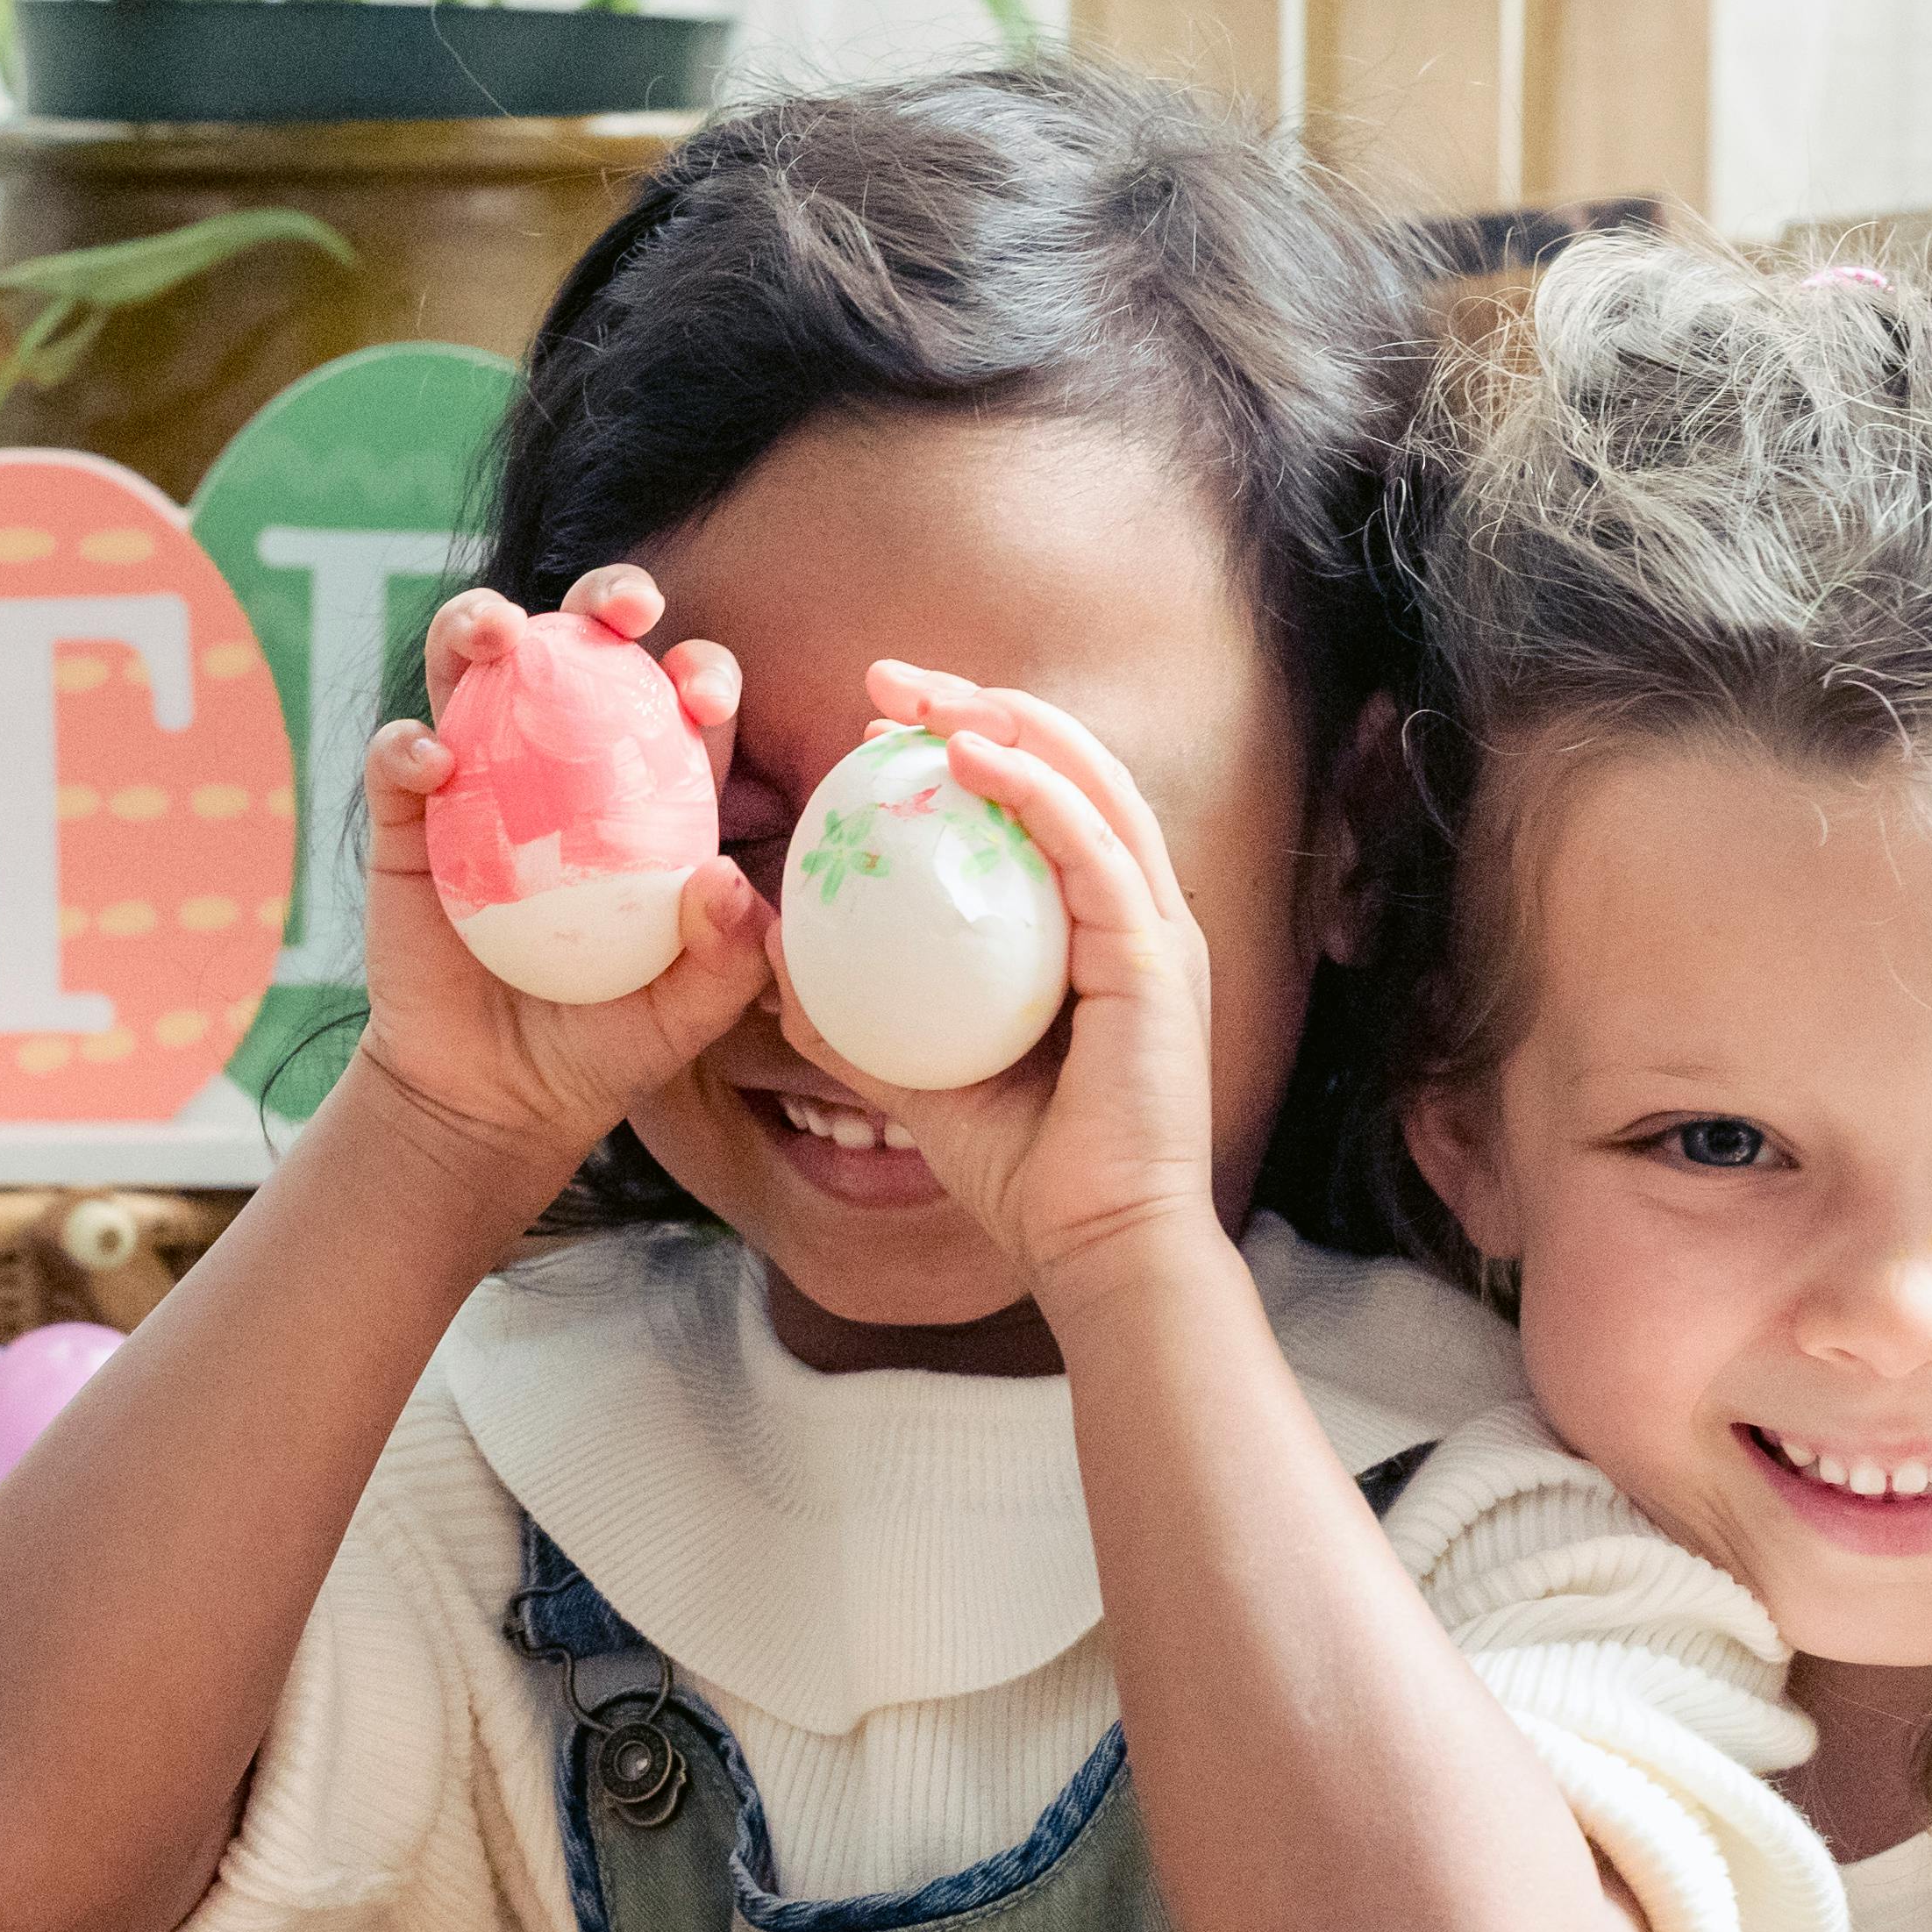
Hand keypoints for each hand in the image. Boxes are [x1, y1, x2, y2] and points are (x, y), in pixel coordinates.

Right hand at [343, 571, 768, 1205]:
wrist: (491, 1098)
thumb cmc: (601, 1047)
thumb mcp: (683, 1018)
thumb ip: (723, 960)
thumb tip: (724, 877)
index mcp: (646, 792)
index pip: (678, 702)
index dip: (698, 672)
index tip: (701, 694)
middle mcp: (560, 764)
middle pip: (582, 648)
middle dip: (607, 598)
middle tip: (625, 607)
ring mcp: (477, 780)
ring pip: (473, 668)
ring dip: (480, 624)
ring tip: (499, 631)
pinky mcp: (406, 820)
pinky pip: (397, 759)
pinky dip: (409, 745)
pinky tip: (434, 762)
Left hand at [776, 660, 1220, 1296]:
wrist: (1094, 1249)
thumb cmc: (1022, 1172)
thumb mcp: (913, 1075)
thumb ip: (852, 1015)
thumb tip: (774, 954)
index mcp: (1096, 932)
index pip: (1038, 805)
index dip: (963, 748)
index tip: (874, 729)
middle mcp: (1135, 916)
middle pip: (1067, 770)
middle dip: (978, 708)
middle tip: (885, 682)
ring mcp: (1157, 932)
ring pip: (1090, 786)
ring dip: (1006, 724)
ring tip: (923, 696)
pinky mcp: (1157, 960)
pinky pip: (1093, 848)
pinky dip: (1035, 790)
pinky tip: (968, 757)